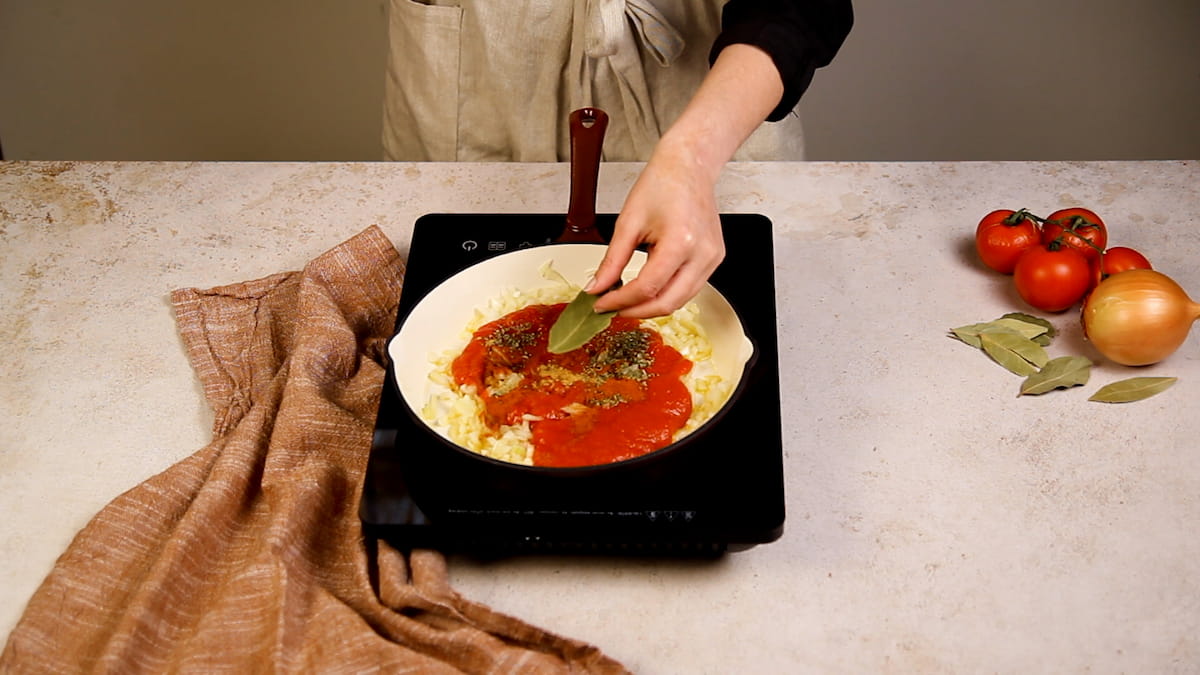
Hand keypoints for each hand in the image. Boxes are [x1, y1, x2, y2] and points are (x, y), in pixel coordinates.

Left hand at [586, 44, 783, 318]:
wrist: (690, 166)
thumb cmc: (661, 184)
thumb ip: (611, 260)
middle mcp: (702, 254)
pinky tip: (647, 290)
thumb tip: (596, 288)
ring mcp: (713, 259)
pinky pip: (690, 288)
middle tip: (611, 308)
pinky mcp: (715, 259)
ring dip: (651, 306)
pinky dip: (667, 294)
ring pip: (680, 300)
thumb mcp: (628, 222)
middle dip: (636, 311)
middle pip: (667, 303)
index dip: (620, 300)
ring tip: (626, 301)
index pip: (647, 287)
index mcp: (680, 242)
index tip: (600, 303)